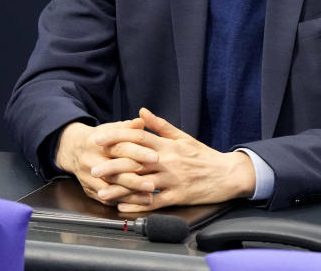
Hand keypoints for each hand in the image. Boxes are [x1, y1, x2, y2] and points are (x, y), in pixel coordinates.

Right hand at [55, 117, 150, 204]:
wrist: (73, 149)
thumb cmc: (99, 138)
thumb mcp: (111, 128)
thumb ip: (127, 127)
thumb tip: (142, 121)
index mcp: (97, 142)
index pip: (120, 148)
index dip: (138, 152)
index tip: (155, 157)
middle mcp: (90, 160)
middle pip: (114, 171)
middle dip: (135, 179)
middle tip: (153, 184)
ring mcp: (88, 177)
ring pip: (110, 188)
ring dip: (130, 194)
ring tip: (148, 197)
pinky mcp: (88, 189)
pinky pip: (105, 199)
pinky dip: (121, 202)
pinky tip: (136, 203)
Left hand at [91, 107, 256, 211]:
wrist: (227, 174)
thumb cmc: (203, 155)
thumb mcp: (183, 136)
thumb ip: (160, 125)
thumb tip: (141, 112)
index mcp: (168, 145)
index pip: (139, 138)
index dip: (117, 137)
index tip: (100, 139)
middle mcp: (168, 162)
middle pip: (136, 162)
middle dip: (112, 165)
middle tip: (93, 168)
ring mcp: (173, 180)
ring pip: (142, 184)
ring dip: (120, 190)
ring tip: (102, 193)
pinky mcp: (178, 196)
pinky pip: (154, 202)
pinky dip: (138, 206)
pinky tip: (123, 207)